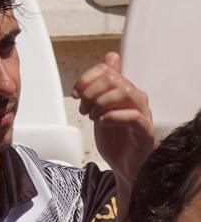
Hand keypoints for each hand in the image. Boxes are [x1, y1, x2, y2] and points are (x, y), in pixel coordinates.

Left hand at [73, 51, 154, 186]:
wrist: (124, 165)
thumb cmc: (114, 137)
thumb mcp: (101, 107)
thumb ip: (102, 85)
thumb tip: (111, 56)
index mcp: (125, 90)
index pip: (108, 70)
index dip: (87, 78)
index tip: (76, 93)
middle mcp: (137, 99)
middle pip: (115, 79)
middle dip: (92, 91)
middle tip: (83, 107)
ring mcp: (144, 114)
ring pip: (126, 93)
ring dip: (102, 102)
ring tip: (92, 116)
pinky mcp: (146, 132)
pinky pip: (134, 116)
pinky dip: (114, 116)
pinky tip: (102, 123)